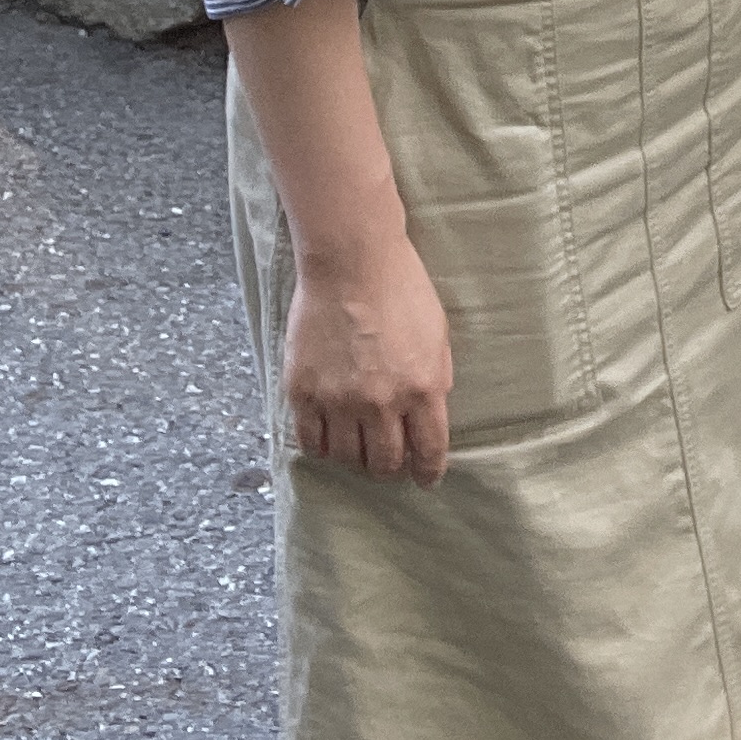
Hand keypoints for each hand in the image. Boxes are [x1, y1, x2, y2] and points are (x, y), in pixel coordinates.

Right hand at [281, 225, 455, 484]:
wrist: (351, 260)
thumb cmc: (401, 289)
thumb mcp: (437, 335)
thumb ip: (435, 381)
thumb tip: (429, 418)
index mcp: (423, 388)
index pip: (428, 453)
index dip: (427, 473)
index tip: (424, 479)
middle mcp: (381, 402)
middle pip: (384, 463)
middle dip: (389, 467)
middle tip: (387, 460)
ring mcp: (338, 399)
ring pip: (346, 458)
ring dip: (354, 457)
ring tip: (357, 445)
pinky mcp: (303, 391)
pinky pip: (310, 440)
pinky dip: (321, 445)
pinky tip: (328, 437)